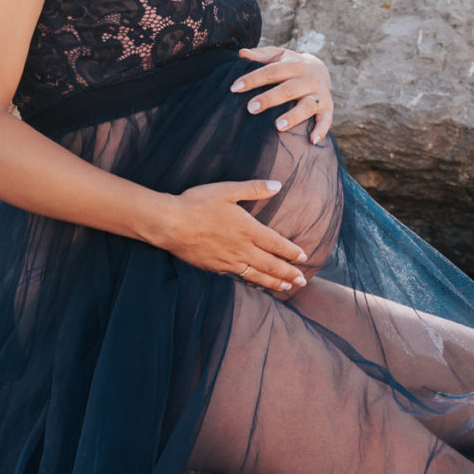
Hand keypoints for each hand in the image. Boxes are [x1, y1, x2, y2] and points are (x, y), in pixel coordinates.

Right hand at [152, 181, 308, 292]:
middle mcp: (242, 248)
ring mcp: (229, 261)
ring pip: (257, 275)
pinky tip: (256, 284)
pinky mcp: (216, 268)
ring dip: (274, 282)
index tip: (303, 258)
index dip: (292, 252)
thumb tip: (277, 185)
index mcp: (248, 229)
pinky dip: (252, 283)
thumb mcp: (227, 190)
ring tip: (286, 288)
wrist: (170, 224)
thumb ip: (254, 189)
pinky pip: (240, 278)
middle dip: (289, 273)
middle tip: (302, 281)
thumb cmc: (197, 204)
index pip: (277, 243)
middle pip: (271, 264)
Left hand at [231, 45, 333, 142]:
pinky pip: (326, 120)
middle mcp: (308, 79)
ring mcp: (319, 94)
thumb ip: (260, 55)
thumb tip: (242, 54)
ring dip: (294, 116)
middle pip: (288, 89)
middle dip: (270, 99)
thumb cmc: (291, 65)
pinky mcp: (327, 107)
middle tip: (251, 108)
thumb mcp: (278, 55)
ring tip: (278, 127)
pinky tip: (312, 140)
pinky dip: (321, 129)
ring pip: (307, 106)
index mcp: (294, 65)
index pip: (271, 71)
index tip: (235, 87)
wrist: (321, 70)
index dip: (253, 79)